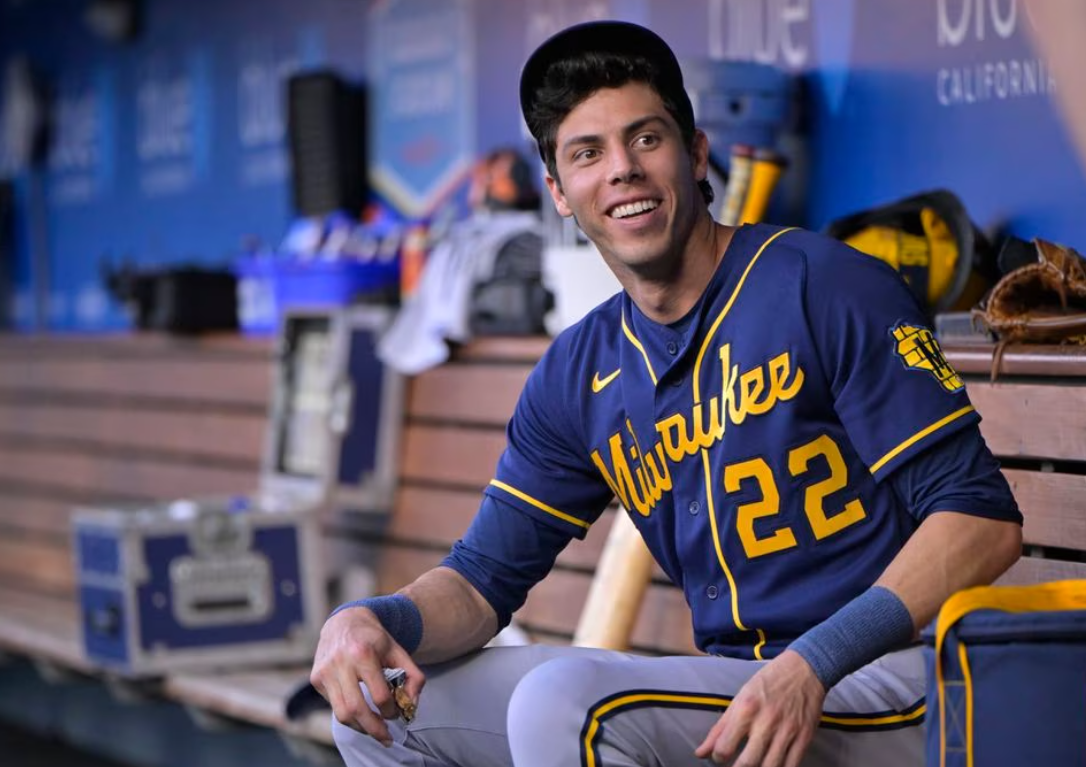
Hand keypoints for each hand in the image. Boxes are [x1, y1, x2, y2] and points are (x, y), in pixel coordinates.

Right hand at [309, 607, 423, 745]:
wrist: (345, 621)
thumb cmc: (375, 639)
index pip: (379, 695)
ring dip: (360, 727)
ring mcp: (325, 671)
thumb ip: (413, 676)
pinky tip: (360, 711)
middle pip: (356, 709)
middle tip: (387, 737)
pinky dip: (348, 714)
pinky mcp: (316, 678)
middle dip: (373, 728)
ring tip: (374, 730)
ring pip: (341, 713)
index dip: (391, 710)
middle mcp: (340, 662)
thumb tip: (411, 705)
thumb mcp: (398, 651)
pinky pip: (333, 705)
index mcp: (362, 653)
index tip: (396, 712)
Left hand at [694, 650, 825, 766]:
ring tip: (753, 764)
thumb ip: (720, 728)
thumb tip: (700, 753)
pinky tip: (771, 765)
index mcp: (746, 709)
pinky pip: (791, 766)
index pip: (724, 748)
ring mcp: (787, 731)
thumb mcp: (740, 698)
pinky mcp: (805, 738)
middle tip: (735, 766)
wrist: (804, 670)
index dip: (718, 757)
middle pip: (747, 763)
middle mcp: (766, 722)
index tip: (720, 756)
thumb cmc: (767, 683)